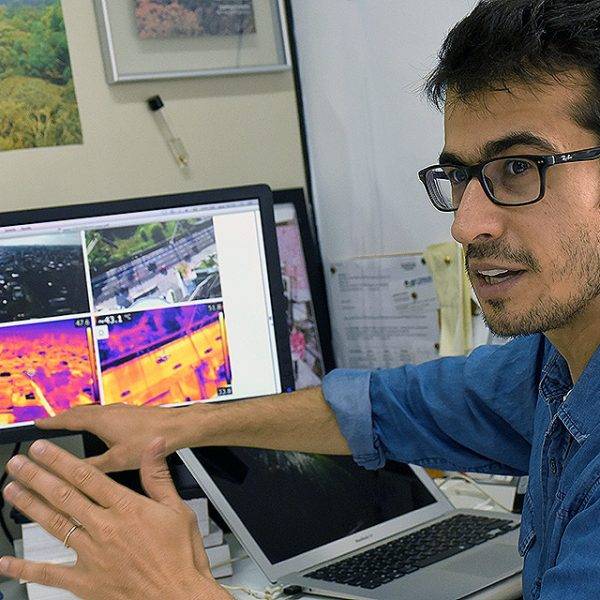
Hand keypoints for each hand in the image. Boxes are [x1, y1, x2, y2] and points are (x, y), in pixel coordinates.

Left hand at [0, 439, 231, 599]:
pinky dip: (26, 568)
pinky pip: (50, 574)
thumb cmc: (181, 556)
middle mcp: (104, 528)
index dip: (60, 460)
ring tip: (12, 491)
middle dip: (37, 477)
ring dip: (30, 506)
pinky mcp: (85, 583)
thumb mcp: (178, 510)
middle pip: (63, 496)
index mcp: (126, 508)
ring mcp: (91, 555)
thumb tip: (154, 445)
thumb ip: (159, 477)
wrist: (180, 597)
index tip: (43, 449)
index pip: (86, 476)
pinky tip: (7, 562)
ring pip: (54, 525)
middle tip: (18, 463)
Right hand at [35, 403, 178, 471]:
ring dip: (79, 416)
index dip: (52, 422)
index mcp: (101, 420)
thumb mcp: (117, 460)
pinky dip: (95, 417)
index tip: (38, 423)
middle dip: (63, 417)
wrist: (177, 426)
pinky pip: (105, 412)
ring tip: (71, 422)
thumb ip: (93, 466)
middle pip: (79, 412)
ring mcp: (121, 409)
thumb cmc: (151, 439)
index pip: (68, 419)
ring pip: (93, 410)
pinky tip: (102, 425)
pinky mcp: (131, 412)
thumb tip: (74, 473)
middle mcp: (109, 411)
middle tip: (50, 422)